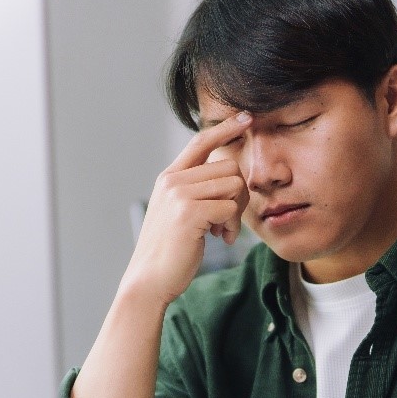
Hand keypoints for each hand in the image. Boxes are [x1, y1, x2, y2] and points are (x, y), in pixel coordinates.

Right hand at [122, 112, 251, 306]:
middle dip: (240, 194)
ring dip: (236, 213)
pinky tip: (219, 238)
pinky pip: (230, 207)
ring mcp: (179, 195)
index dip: (225, 128)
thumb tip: (230, 179)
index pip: (200, 141)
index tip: (246, 118)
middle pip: (229, 167)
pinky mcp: (189, 213)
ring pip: (233, 185)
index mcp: (169, 177)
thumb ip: (196, 191)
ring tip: (222, 231)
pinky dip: (231, 226)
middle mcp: (173, 181)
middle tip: (229, 221)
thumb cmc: (170, 250)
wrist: (150, 279)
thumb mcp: (178, 212)